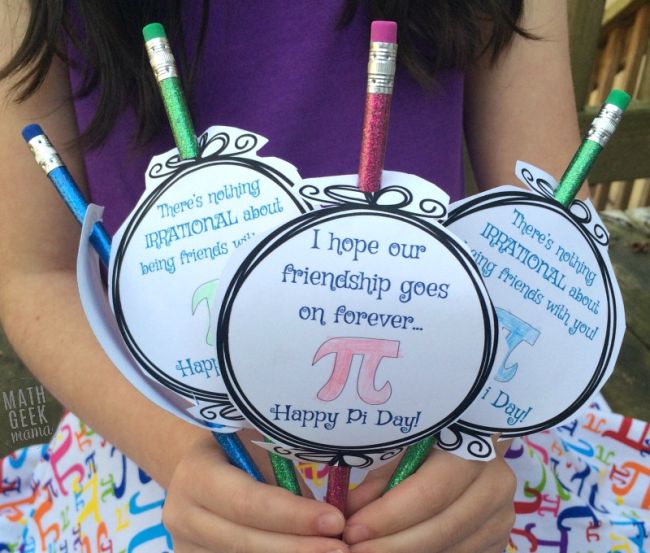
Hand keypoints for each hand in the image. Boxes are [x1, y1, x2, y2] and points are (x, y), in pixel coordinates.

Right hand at [163, 438, 348, 552]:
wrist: (204, 468)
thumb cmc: (242, 450)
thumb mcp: (259, 445)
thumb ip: (290, 467)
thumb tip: (346, 496)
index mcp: (196, 475)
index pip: (247, 502)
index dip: (293, 515)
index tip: (337, 520)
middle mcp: (182, 516)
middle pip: (246, 543)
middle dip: (299, 549)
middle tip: (344, 548)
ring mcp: (185, 548)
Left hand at [343, 446, 515, 552]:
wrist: (471, 451)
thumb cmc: (430, 443)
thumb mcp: (403, 450)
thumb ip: (379, 481)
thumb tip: (347, 511)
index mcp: (470, 450)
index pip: (428, 493)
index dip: (388, 516)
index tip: (352, 530)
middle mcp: (495, 484)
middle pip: (441, 528)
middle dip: (392, 545)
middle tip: (355, 550)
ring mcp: (502, 516)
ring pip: (451, 548)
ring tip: (370, 552)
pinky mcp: (500, 538)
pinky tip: (398, 552)